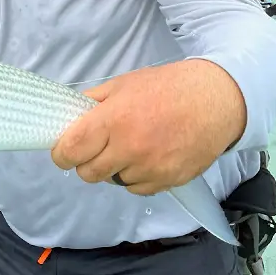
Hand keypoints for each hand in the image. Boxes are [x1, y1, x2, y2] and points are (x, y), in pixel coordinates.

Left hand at [51, 58, 246, 194]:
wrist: (213, 101)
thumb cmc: (164, 88)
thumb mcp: (121, 85)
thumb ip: (92, 103)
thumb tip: (68, 118)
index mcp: (112, 120)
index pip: (72, 150)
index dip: (62, 154)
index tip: (63, 151)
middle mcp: (129, 148)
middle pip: (88, 173)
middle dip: (85, 163)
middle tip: (95, 149)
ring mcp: (149, 168)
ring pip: (113, 181)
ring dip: (113, 169)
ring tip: (128, 147)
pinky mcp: (168, 181)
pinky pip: (137, 189)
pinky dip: (135, 177)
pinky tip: (145, 157)